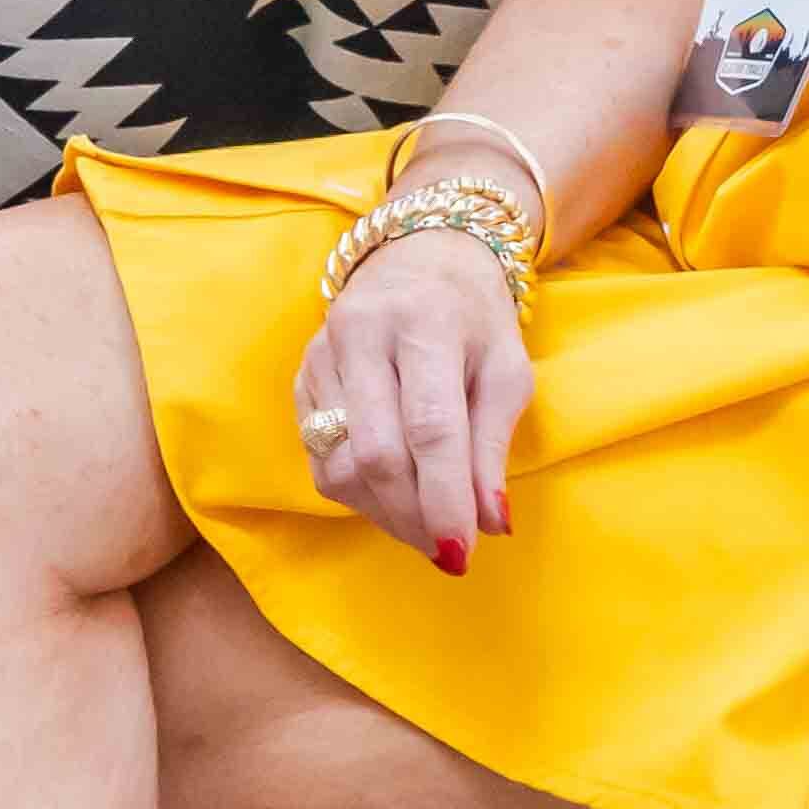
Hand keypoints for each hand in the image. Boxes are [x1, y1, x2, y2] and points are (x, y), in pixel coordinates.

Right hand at [290, 231, 532, 572]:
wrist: (419, 256)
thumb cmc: (474, 318)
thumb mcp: (507, 369)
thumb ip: (494, 445)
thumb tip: (491, 522)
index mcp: (425, 322)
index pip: (430, 427)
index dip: (444, 498)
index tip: (462, 552)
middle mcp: (362, 333)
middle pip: (375, 453)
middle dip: (413, 516)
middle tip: (446, 551)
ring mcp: (321, 354)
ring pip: (339, 464)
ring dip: (384, 512)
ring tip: (423, 523)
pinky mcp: (301, 376)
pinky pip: (318, 456)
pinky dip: (358, 492)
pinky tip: (392, 493)